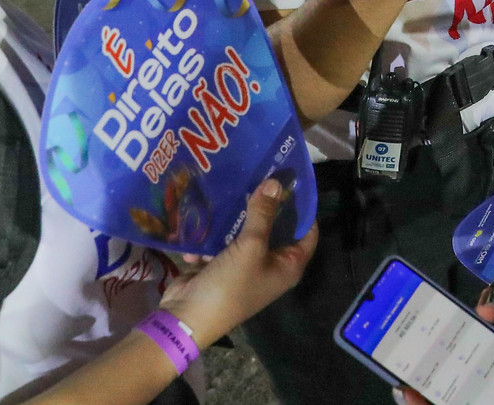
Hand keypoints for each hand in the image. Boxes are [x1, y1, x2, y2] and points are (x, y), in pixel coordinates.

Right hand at [162, 179, 316, 345]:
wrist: (186, 319)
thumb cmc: (230, 285)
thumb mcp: (250, 247)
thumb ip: (263, 214)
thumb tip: (277, 183)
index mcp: (288, 266)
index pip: (307, 232)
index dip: (303, 208)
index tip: (293, 180)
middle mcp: (271, 267)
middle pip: (274, 230)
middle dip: (265, 207)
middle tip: (259, 176)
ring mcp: (245, 268)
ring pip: (245, 234)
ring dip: (236, 219)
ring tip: (232, 187)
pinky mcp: (220, 267)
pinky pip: (221, 244)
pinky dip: (213, 236)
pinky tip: (204, 217)